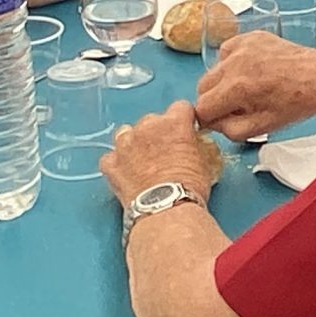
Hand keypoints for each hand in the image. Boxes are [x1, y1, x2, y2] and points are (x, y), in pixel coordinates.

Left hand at [100, 101, 216, 209]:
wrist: (167, 209)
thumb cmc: (190, 187)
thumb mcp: (205, 161)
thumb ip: (195, 144)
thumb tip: (192, 145)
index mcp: (174, 122)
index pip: (181, 107)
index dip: (184, 120)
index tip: (185, 131)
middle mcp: (147, 126)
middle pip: (152, 120)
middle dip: (157, 133)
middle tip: (165, 153)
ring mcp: (125, 144)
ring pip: (126, 133)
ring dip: (134, 143)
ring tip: (142, 162)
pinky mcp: (111, 164)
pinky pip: (110, 158)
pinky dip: (117, 164)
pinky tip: (125, 174)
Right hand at [195, 34, 315, 139]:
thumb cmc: (295, 104)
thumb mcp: (261, 128)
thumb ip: (229, 130)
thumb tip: (210, 123)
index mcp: (236, 88)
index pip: (201, 108)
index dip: (209, 119)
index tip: (221, 120)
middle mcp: (234, 63)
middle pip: (202, 87)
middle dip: (214, 100)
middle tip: (236, 107)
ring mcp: (241, 46)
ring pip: (213, 69)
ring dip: (223, 82)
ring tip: (247, 88)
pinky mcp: (249, 36)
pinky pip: (226, 52)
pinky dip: (232, 63)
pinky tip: (250, 71)